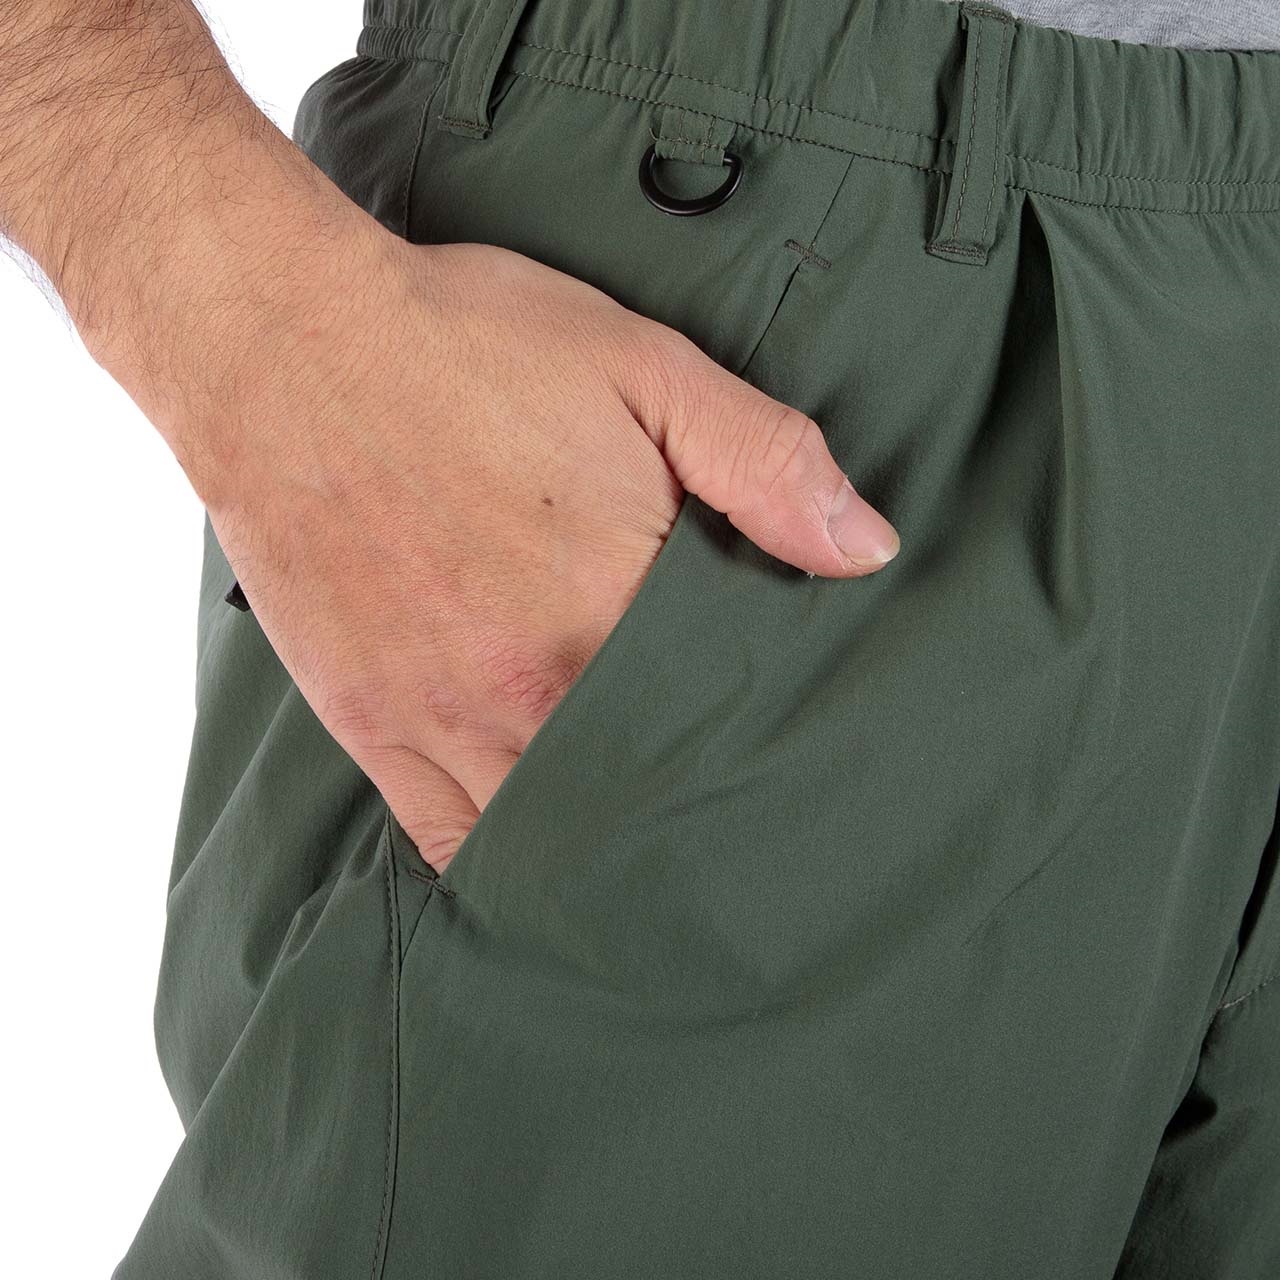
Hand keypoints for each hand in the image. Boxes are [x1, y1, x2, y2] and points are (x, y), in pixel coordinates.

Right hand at [192, 231, 898, 871]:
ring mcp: (441, 717)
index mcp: (610, 610)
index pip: (720, 719)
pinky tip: (538, 866)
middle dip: (691, 810)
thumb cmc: (464, 347)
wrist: (282, 342)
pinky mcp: (371, 723)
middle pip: (640, 793)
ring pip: (549, 833)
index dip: (760, 741)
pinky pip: (445, 837)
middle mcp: (528, 688)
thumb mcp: (645, 369)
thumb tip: (866, 550)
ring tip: (651, 860)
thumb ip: (765, 462)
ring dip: (604, 847)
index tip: (790, 763)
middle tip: (734, 831)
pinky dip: (500, 864)